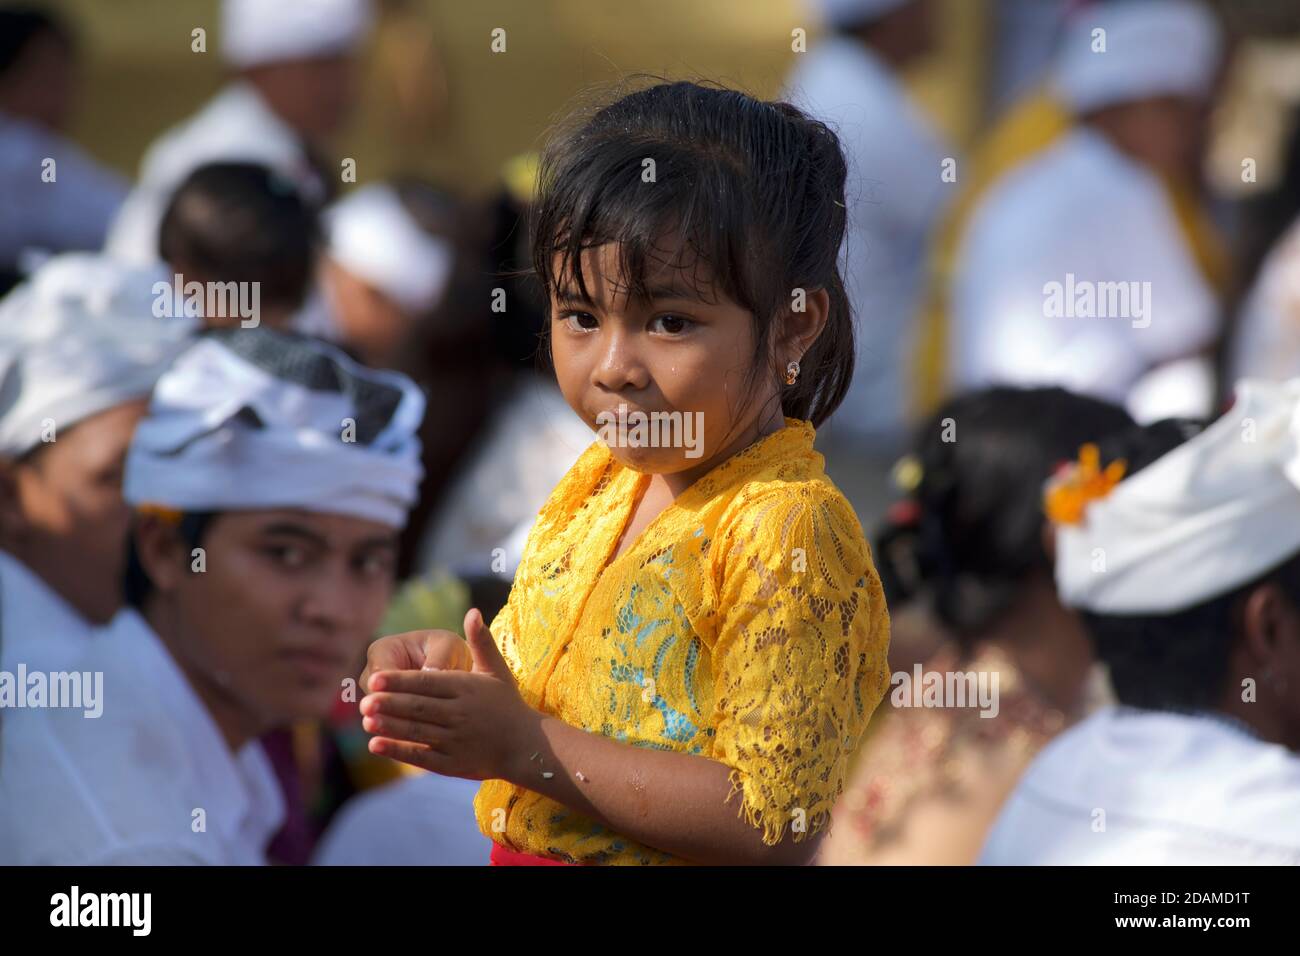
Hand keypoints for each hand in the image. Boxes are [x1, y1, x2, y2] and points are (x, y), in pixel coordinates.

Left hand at [361, 607, 537, 780]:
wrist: (527, 745)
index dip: (400, 680)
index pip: (427, 682)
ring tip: (365, 720)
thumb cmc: (507, 703)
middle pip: (419, 707)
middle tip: (363, 701)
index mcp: (466, 688)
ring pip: (417, 731)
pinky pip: (421, 756)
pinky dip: (398, 751)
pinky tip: (375, 745)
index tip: (376, 677)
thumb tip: (473, 611)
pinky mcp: (452, 763)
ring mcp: (456, 740)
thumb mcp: (496, 670)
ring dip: (390, 727)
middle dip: (390, 704)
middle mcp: (460, 714)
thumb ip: (481, 640)